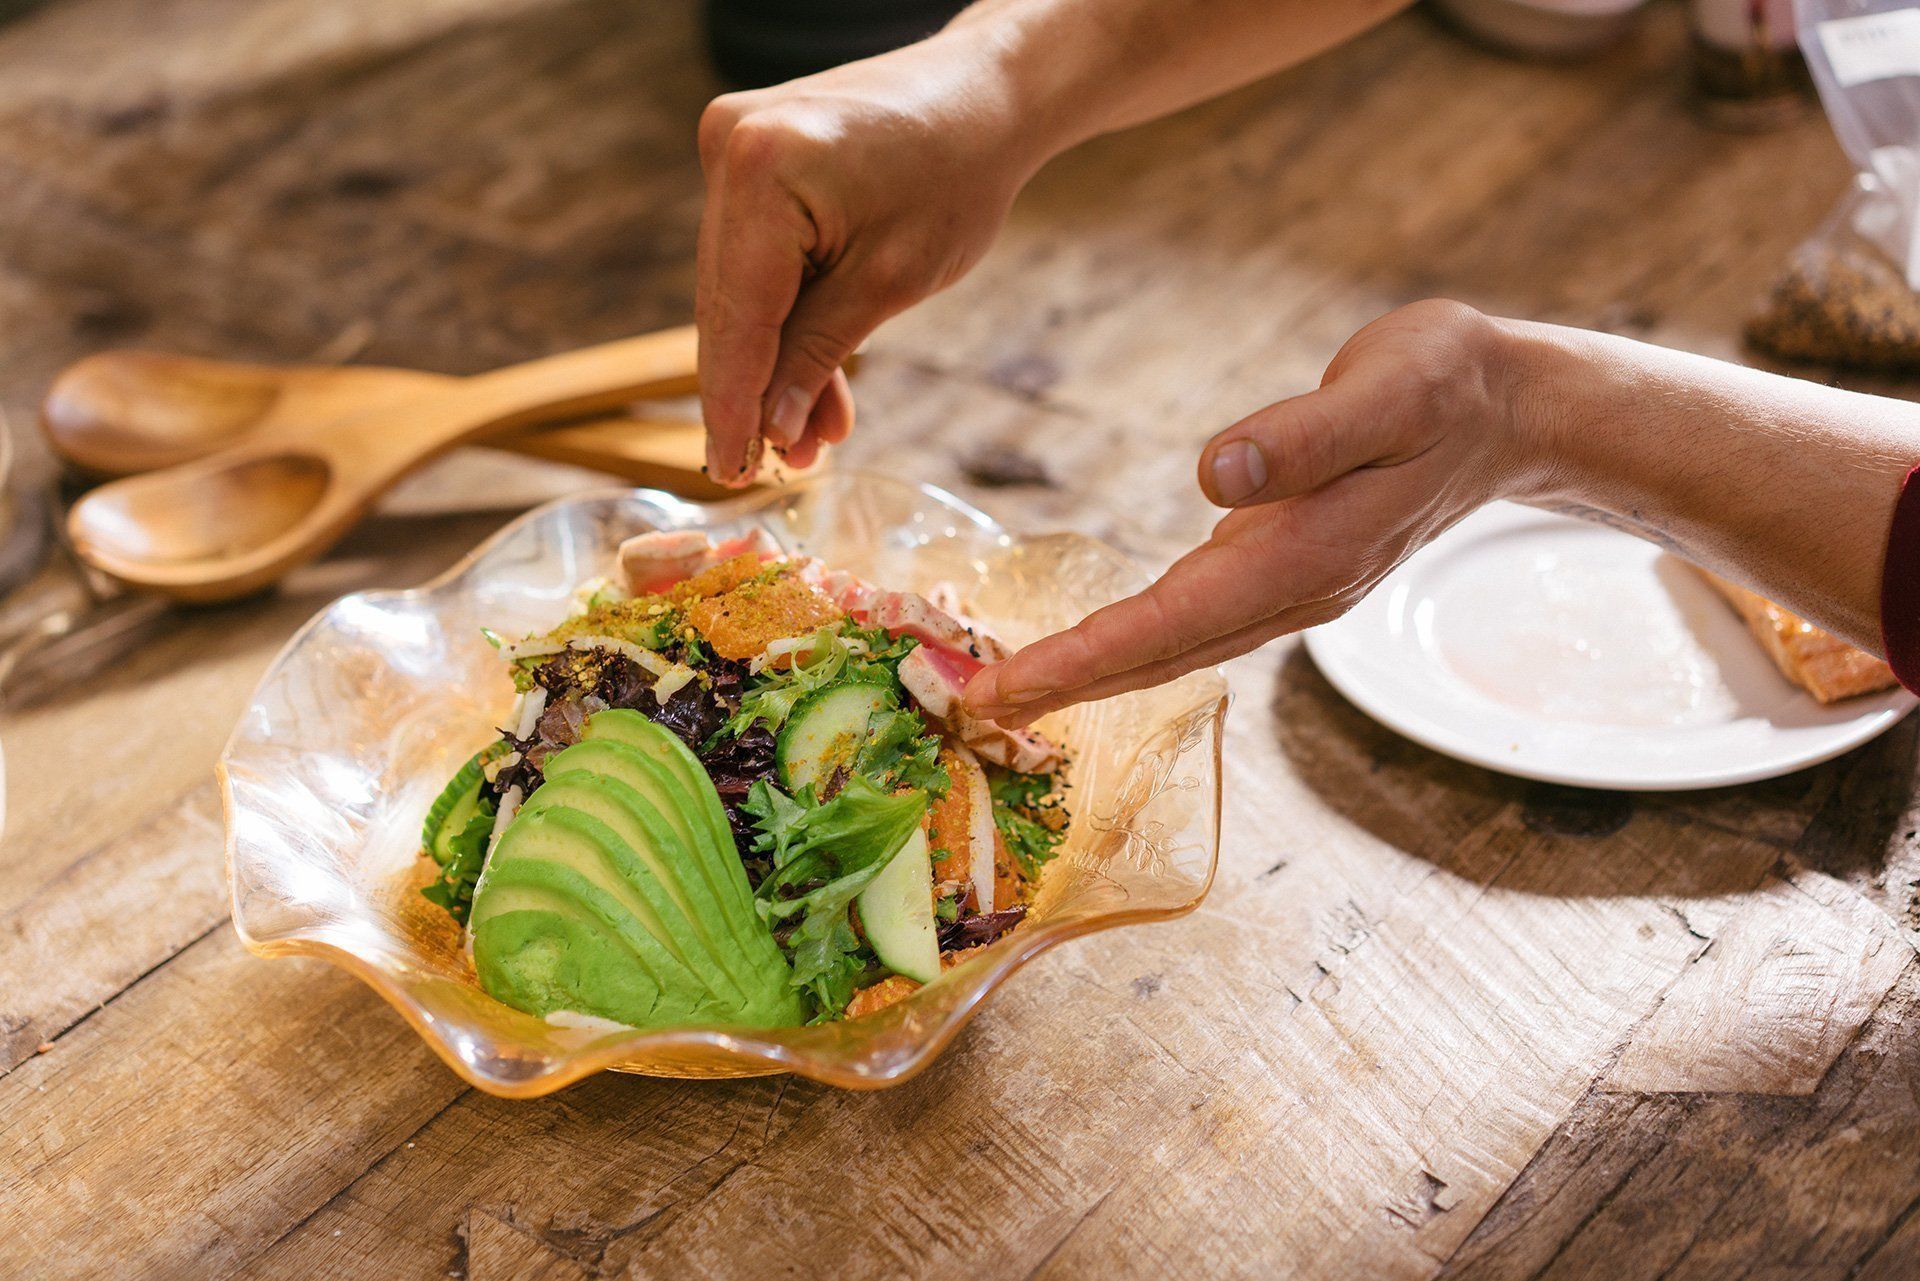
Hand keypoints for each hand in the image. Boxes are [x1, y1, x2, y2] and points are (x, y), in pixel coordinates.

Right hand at [695, 34, 1044, 482]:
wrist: (987, 94)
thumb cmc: (957, 176)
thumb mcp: (890, 283)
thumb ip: (818, 355)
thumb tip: (771, 431)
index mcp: (762, 170)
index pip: (736, 314)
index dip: (732, 404)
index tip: (728, 472)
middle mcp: (729, 147)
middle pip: (728, 304)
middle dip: (756, 391)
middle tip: (772, 469)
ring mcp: (732, 146)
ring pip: (740, 287)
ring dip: (774, 363)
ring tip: (807, 441)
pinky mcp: (748, 157)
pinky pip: (756, 257)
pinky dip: (786, 315)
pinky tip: (809, 388)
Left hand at [964, 301, 1546, 722]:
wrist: (1508, 411)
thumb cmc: (1445, 386)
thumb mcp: (1388, 391)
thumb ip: (1305, 435)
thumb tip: (1217, 473)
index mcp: (1306, 553)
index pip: (1174, 620)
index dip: (1087, 657)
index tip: (1010, 684)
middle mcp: (1294, 589)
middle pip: (1164, 653)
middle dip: (1070, 684)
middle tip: (976, 705)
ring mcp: (1293, 588)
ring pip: (1178, 646)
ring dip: (1097, 672)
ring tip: (1015, 686)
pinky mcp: (1288, 568)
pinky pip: (1196, 622)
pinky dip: (1136, 642)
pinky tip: (1097, 646)